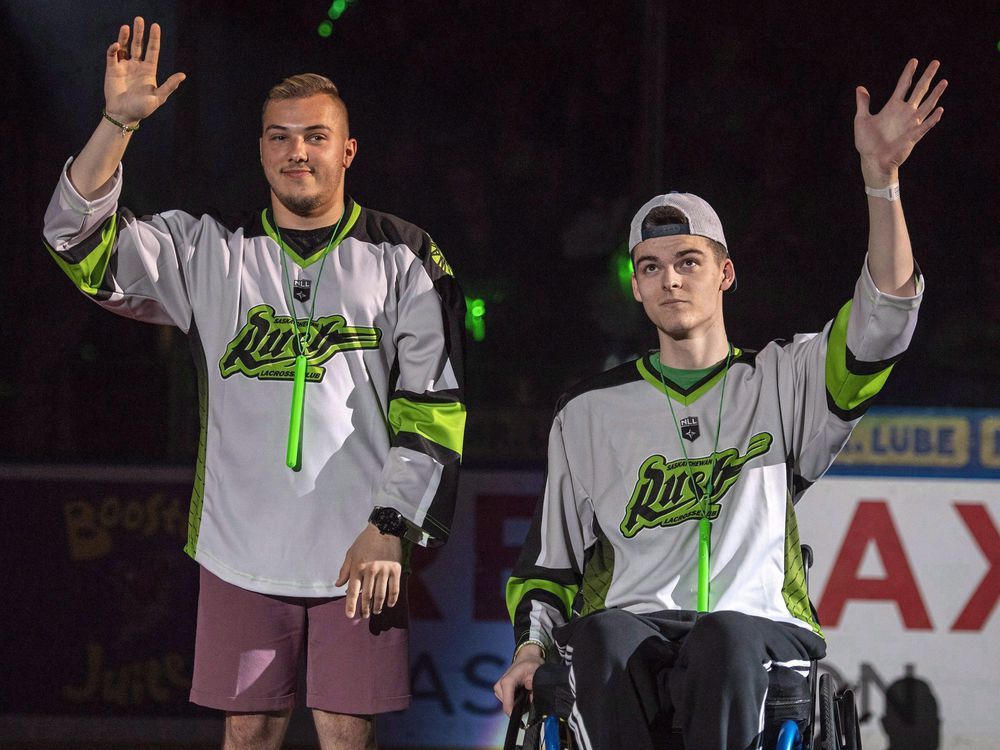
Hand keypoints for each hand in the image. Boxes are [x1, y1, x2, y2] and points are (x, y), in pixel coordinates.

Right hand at [104, 17, 185, 123]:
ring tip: (126, 26)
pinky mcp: (112, 69)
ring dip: (124, 36)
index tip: (155, 25)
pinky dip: (113, 49)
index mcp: (149, 70)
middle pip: (138, 45)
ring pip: (125, 46)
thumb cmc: (142, 109)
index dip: (154, 38)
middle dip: (139, 32)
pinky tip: (116, 45)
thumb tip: (182, 75)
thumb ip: (169, 86)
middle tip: (139, 19)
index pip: (152, 50)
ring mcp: (124, 66)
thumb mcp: (158, 98)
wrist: (124, 115)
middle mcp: (137, 66)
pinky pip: (112, 55)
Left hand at [336, 523, 402, 617]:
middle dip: (365, 608)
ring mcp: (384, 570)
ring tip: (376, 611)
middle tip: (364, 615)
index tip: (350, 615)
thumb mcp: (351, 553)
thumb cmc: (365, 541)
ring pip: (380, 594)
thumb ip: (344, 570)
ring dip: (378, 606)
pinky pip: (394, 588)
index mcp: (358, 567)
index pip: (353, 591)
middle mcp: (370, 571)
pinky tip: (389, 604)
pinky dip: (392, 598)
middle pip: (367, 595)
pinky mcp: (395, 569)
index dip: (351, 605)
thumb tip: (338, 585)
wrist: (384, 528)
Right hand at [493, 644, 544, 716]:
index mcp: (507, 682)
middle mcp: (500, 686)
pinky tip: (522, 692)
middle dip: (520, 706)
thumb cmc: (531, 664)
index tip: (521, 721)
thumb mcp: (536, 671)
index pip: (507, 704)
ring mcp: (499, 689)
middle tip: (530, 696)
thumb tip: (529, 693)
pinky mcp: (500, 691)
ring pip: (509, 705)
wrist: (526, 657)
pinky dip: (516, 700)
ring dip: (519, 702)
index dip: (514, 714)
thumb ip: (533, 683)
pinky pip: (509, 702)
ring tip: (527, 692)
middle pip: (508, 706)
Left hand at [854, 59, 946, 185]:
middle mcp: (904, 112)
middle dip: (927, 77)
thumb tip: (860, 88)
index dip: (908, 73)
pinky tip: (939, 110)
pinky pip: (925, 126)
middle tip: (935, 62)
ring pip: (926, 105)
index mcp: (892, 107)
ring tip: (944, 82)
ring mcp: (910, 124)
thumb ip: (863, 104)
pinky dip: (932, 119)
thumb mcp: (862, 120)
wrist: (872, 161)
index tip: (914, 61)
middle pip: (919, 90)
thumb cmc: (867, 142)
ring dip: (935, 94)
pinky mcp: (913, 136)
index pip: (903, 85)